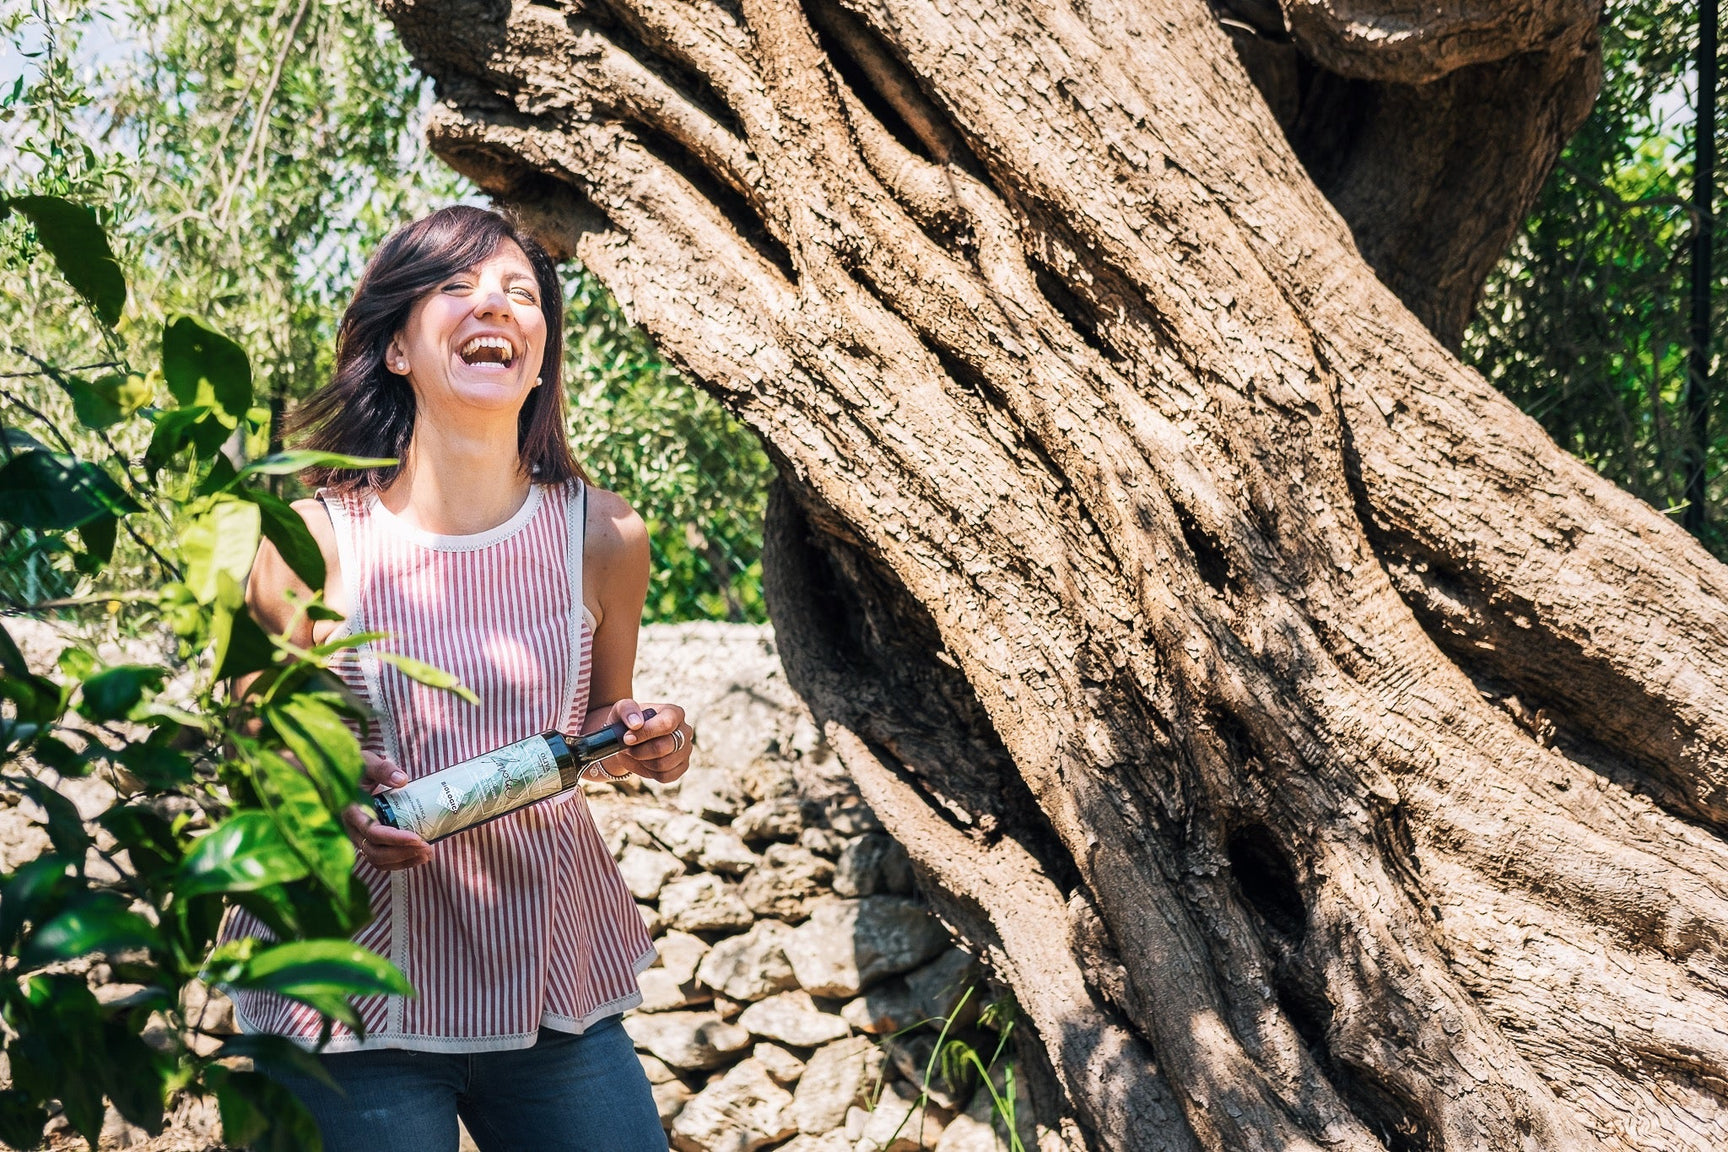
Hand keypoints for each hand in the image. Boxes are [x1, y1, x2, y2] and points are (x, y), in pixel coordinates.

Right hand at [341, 750, 431, 870]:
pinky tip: (417, 857)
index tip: (418, 838)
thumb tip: (402, 780)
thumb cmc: (357, 768)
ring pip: (377, 859)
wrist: (345, 775)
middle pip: (375, 852)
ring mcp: (357, 837)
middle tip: (428, 848)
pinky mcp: (364, 841)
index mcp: (351, 811)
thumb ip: (382, 769)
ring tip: (427, 854)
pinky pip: (379, 859)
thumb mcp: (367, 762)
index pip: (372, 833)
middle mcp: (351, 829)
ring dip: (403, 860)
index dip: (396, 839)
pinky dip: (397, 862)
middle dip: (403, 853)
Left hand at [601, 698, 692, 784]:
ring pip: (662, 765)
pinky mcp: (681, 767)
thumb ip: (627, 710)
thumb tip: (636, 723)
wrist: (629, 739)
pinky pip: (665, 777)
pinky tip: (641, 762)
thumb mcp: (622, 709)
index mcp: (675, 713)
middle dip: (639, 751)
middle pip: (663, 747)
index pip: (666, 724)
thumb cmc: (628, 721)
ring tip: (633, 753)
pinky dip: (648, 772)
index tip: (627, 738)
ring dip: (642, 761)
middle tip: (625, 748)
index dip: (645, 733)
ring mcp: (685, 750)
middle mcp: (685, 731)